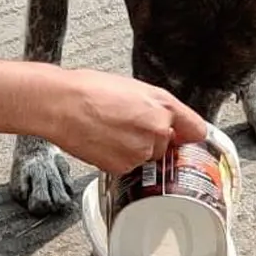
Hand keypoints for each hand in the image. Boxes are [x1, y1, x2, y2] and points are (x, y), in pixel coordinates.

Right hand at [0, 57, 205, 173]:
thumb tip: (168, 122)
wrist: (60, 105)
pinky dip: (119, 159)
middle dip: (153, 140)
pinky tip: (102, 142)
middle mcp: (158, 130)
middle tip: (127, 126)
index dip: (190, 134)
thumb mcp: (130, 87)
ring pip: (147, 158)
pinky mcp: (124, 167)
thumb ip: (155, 106)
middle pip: (168, 145)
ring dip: (135, 150)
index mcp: (162, 105)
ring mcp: (141, 152)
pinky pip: (129, 168)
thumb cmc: (87, 89)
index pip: (196, 129)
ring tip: (110, 132)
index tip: (188, 139)